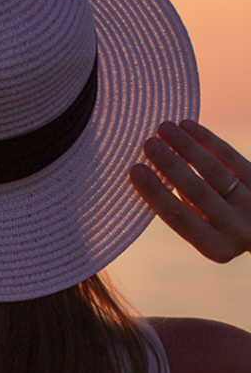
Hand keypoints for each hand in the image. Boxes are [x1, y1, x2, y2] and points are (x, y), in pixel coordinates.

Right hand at [130, 120, 250, 262]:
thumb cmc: (224, 229)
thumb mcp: (207, 233)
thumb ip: (186, 210)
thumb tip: (153, 173)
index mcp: (216, 247)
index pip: (178, 217)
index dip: (155, 193)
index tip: (134, 170)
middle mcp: (238, 228)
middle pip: (197, 191)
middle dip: (170, 165)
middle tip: (148, 143)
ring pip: (215, 170)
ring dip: (187, 146)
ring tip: (164, 128)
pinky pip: (232, 157)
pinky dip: (208, 140)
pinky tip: (188, 126)